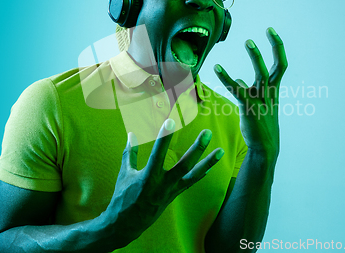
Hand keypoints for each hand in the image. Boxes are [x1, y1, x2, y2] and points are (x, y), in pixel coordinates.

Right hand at [101, 119, 223, 244]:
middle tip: (207, 132)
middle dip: (197, 148)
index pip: (158, 153)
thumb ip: (129, 153)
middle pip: (185, 164)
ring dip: (208, 163)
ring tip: (221, 151)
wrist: (127, 224)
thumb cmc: (123, 197)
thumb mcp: (124, 173)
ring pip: (194, 175)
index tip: (171, 121)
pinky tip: (209, 167)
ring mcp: (171, 190)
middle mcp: (163, 184)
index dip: (164, 137)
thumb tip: (131, 134)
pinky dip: (200, 174)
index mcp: (148, 176)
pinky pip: (191, 183)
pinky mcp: (175, 195)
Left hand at [214, 27, 287, 157]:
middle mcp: (270, 93)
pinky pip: (238, 89)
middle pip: (277, 66)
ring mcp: (261, 100)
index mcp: (273, 91)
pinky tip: (217, 67)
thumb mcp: (256, 105)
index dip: (277, 47)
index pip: (280, 65)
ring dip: (256, 57)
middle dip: (275, 47)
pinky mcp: (249, 108)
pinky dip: (227, 77)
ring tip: (248, 41)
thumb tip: (240, 80)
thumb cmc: (260, 126)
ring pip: (262, 74)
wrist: (264, 148)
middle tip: (269, 29)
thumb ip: (248, 90)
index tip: (271, 32)